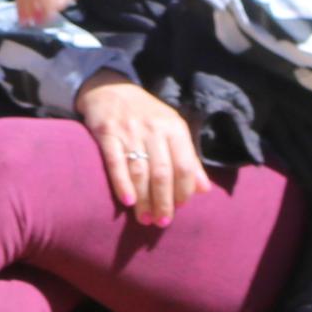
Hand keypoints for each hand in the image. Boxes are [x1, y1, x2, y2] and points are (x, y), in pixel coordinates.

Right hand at [78, 74, 210, 225]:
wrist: (110, 89)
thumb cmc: (146, 116)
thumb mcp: (172, 130)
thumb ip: (188, 159)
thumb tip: (204, 189)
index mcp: (174, 128)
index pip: (185, 165)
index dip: (184, 190)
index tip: (180, 208)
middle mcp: (153, 129)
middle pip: (162, 172)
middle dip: (164, 201)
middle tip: (162, 222)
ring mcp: (129, 131)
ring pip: (140, 171)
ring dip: (144, 199)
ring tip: (145, 219)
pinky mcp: (107, 133)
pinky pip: (116, 162)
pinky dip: (122, 183)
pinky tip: (127, 201)